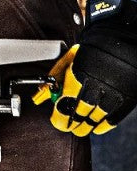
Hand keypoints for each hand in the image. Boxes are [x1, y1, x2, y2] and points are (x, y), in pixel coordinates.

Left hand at [34, 0, 136, 135]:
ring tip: (79, 128)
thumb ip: (56, 77)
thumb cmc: (90, 50)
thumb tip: (44, 93)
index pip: (66, 104)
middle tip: (66, 126)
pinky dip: (103, 125)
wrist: (119, 42)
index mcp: (77, 75)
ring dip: (86, 127)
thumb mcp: (69, 59)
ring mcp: (112, 94)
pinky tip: (96, 127)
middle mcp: (95, 86)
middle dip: (71, 123)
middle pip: (80, 114)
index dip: (60, 116)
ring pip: (96, 119)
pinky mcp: (126, 99)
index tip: (56, 121)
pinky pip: (113, 118)